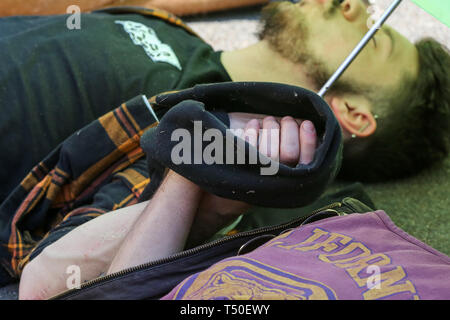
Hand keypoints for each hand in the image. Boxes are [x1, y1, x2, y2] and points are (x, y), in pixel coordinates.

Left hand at [188, 113, 317, 245]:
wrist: (234, 192)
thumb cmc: (266, 170)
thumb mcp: (286, 164)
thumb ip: (298, 150)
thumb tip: (310, 126)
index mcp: (293, 181)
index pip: (308, 162)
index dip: (309, 142)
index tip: (307, 123)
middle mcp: (277, 183)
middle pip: (289, 153)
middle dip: (289, 130)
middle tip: (285, 119)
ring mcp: (258, 178)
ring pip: (268, 151)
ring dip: (270, 127)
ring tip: (269, 120)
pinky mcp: (240, 172)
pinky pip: (248, 148)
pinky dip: (252, 132)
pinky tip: (253, 125)